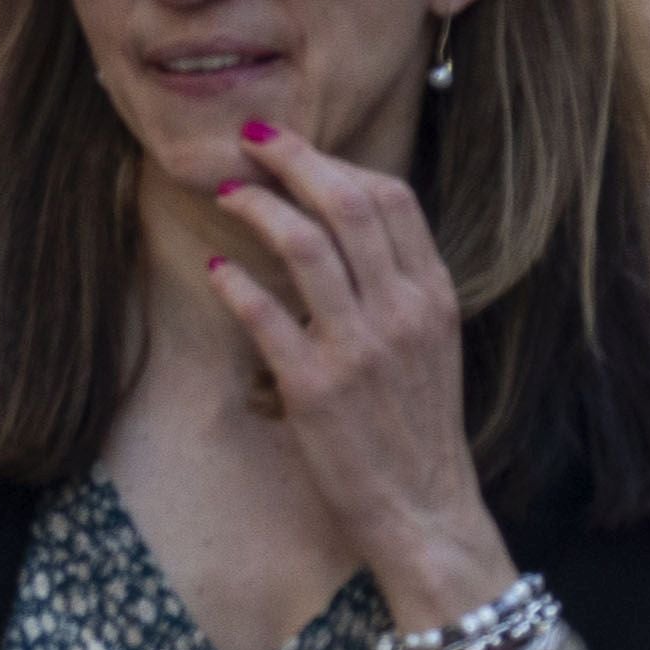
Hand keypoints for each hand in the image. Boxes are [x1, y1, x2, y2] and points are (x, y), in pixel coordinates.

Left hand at [202, 117, 507, 620]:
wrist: (424, 508)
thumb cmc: (416, 423)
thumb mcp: (431, 342)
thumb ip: (398, 282)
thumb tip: (346, 218)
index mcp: (433, 296)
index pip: (391, 198)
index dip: (332, 160)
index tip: (288, 145)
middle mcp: (402, 312)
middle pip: (347, 204)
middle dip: (292, 159)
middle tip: (247, 140)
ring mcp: (359, 347)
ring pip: (304, 244)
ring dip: (257, 205)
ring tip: (226, 192)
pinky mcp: (315, 387)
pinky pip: (266, 313)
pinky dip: (234, 282)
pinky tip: (216, 270)